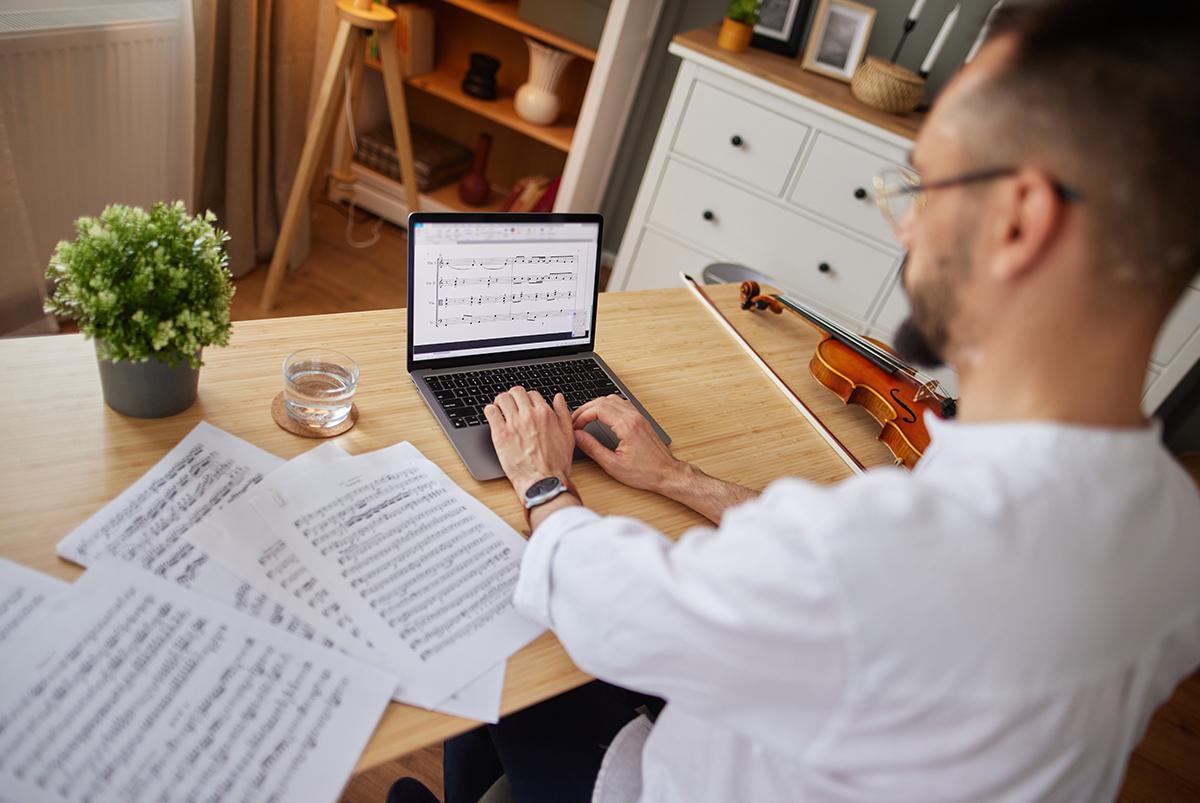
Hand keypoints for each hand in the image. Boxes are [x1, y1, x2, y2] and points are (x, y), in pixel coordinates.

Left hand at [485, 386, 575, 497]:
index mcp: (545, 414)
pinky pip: (490, 412)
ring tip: (500, 409)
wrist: (543, 481)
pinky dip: (490, 411)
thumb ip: (563, 413)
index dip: (528, 400)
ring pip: (502, 398)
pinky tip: (493, 417)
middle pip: (517, 392)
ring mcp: (514, 423)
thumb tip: (558, 398)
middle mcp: (529, 415)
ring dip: (500, 401)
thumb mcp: (568, 436)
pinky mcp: (500, 434)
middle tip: (511, 405)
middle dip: (514, 397)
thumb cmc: (556, 464)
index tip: (525, 407)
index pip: (533, 394)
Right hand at [572, 395, 688, 493]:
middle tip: (575, 421)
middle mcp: (633, 417)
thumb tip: (578, 436)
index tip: (574, 426)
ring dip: (596, 406)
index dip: (581, 416)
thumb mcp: (613, 464)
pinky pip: (621, 404)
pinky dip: (607, 406)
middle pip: (602, 400)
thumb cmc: (644, 472)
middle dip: (585, 409)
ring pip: (612, 399)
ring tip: (585, 418)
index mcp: (626, 426)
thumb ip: (592, 448)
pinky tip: (602, 417)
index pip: (597, 409)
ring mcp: (638, 416)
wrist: (667, 473)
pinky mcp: (641, 419)